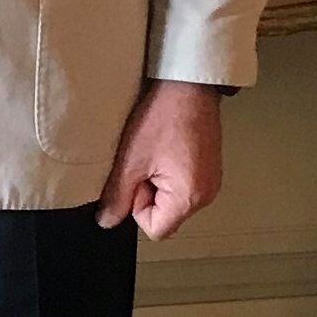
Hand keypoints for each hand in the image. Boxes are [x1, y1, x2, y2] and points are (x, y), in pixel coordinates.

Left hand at [96, 80, 223, 238]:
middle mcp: (206, 197)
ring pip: (170, 199)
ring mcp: (210, 183)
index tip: (135, 177)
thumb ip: (117, 195)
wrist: (187, 87)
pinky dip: (167, 171)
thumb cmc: (161, 118)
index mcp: (189, 199)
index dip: (137, 207)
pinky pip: (181, 184)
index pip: (156, 229)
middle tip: (143, 159)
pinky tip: (163, 146)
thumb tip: (106, 221)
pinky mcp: (208, 169)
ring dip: (155, 180)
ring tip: (153, 150)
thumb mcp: (131, 159)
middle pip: (165, 215)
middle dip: (146, 192)